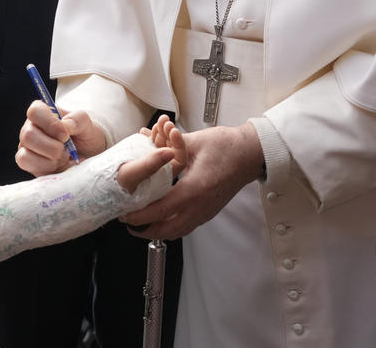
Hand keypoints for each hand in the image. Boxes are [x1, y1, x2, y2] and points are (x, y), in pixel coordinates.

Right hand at [15, 100, 107, 175]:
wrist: (87, 154)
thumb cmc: (84, 134)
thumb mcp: (86, 122)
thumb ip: (78, 119)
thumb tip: (65, 126)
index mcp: (42, 113)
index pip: (35, 111)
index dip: (50, 124)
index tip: (65, 135)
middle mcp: (30, 129)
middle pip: (28, 135)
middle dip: (52, 147)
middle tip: (67, 149)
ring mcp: (27, 148)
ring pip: (25, 155)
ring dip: (50, 159)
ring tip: (64, 157)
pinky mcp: (29, 165)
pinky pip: (29, 167)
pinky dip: (48, 168)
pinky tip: (59, 165)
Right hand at [117, 117, 186, 193]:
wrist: (99, 180)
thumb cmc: (114, 182)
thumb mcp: (132, 172)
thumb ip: (150, 164)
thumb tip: (171, 152)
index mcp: (163, 178)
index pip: (179, 161)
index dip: (179, 145)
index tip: (173, 130)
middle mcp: (160, 171)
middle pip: (172, 149)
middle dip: (170, 134)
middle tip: (165, 121)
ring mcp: (152, 161)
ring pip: (163, 144)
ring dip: (163, 131)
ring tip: (160, 120)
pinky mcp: (143, 155)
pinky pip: (153, 143)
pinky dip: (153, 134)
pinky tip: (149, 128)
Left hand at [121, 122, 262, 239]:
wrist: (250, 154)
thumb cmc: (227, 146)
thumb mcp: (193, 142)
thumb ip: (168, 147)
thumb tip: (148, 143)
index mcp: (194, 189)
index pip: (160, 210)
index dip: (139, 215)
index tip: (124, 213)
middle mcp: (200, 206)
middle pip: (167, 230)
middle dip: (144, 230)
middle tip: (128, 222)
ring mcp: (206, 211)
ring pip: (177, 232)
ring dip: (157, 231)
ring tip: (141, 224)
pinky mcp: (209, 211)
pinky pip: (186, 227)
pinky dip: (170, 227)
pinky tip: (161, 218)